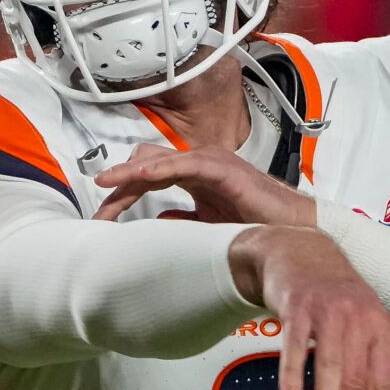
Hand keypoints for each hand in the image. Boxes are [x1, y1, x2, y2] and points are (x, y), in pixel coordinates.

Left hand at [94, 144, 316, 225]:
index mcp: (193, 176)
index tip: (102, 218)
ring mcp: (208, 162)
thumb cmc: (256, 225)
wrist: (290, 230)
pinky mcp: (220, 167)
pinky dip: (157, 168)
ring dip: (129, 174)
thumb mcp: (208, 225)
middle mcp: (197, 164)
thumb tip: (159, 222)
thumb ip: (183, 219)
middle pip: (145, 165)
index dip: (123, 195)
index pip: (148, 178)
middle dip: (119, 185)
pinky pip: (182, 163)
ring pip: (157, 160)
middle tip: (99, 213)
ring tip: (105, 186)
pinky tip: (139, 177)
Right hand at [228, 226, 389, 389]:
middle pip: (357, 378)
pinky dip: (293, 373)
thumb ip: (375, 371)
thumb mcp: (363, 327)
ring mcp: (326, 310)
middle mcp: (357, 317)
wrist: (300, 250)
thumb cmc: (334, 297)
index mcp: (379, 326)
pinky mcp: (296, 306)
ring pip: (330, 366)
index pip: (381, 381)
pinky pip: (294, 346)